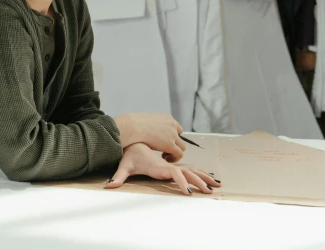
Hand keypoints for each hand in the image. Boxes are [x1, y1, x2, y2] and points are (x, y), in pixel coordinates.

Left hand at [105, 143, 220, 195]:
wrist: (134, 132)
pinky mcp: (174, 158)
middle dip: (199, 181)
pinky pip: (189, 164)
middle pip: (187, 170)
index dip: (182, 182)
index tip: (188, 193)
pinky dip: (198, 170)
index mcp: (160, 165)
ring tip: (216, 184)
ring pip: (191, 167)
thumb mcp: (124, 165)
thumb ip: (118, 176)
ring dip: (202, 175)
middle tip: (209, 191)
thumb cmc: (131, 152)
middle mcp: (169, 161)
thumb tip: (109, 186)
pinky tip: (207, 177)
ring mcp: (173, 158)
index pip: (175, 173)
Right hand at [114, 113, 186, 161]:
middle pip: (180, 137)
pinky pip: (179, 155)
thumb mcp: (147, 120)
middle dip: (174, 144)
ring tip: (165, 156)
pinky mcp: (170, 145)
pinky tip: (165, 159)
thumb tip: (149, 131)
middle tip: (164, 149)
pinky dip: (174, 158)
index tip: (164, 141)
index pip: (176, 127)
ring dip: (175, 152)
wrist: (133, 126)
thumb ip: (153, 125)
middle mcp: (172, 125)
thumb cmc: (134, 124)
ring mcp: (173, 135)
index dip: (172, 136)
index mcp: (167, 118)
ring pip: (182, 147)